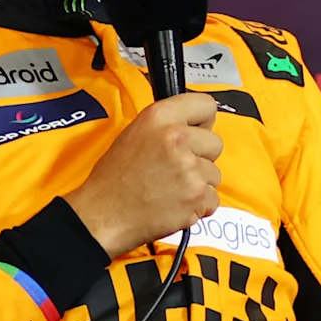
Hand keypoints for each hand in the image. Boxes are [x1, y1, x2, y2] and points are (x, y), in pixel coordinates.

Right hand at [64, 93, 223, 257]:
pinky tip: (175, 204)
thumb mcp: (134, 134)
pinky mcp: (197, 195)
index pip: (206, 105)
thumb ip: (166, 126)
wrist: (104, 215)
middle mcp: (177, 137)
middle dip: (202, 157)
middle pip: (215, 143)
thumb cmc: (114, 180)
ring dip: (199, 184)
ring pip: (214, 174)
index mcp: (159, 117)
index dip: (203, 122)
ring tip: (170, 189)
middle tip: (176, 169)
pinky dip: (199, 206)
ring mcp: (189, 168)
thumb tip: (192, 127)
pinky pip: (213, 199)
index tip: (197, 131)